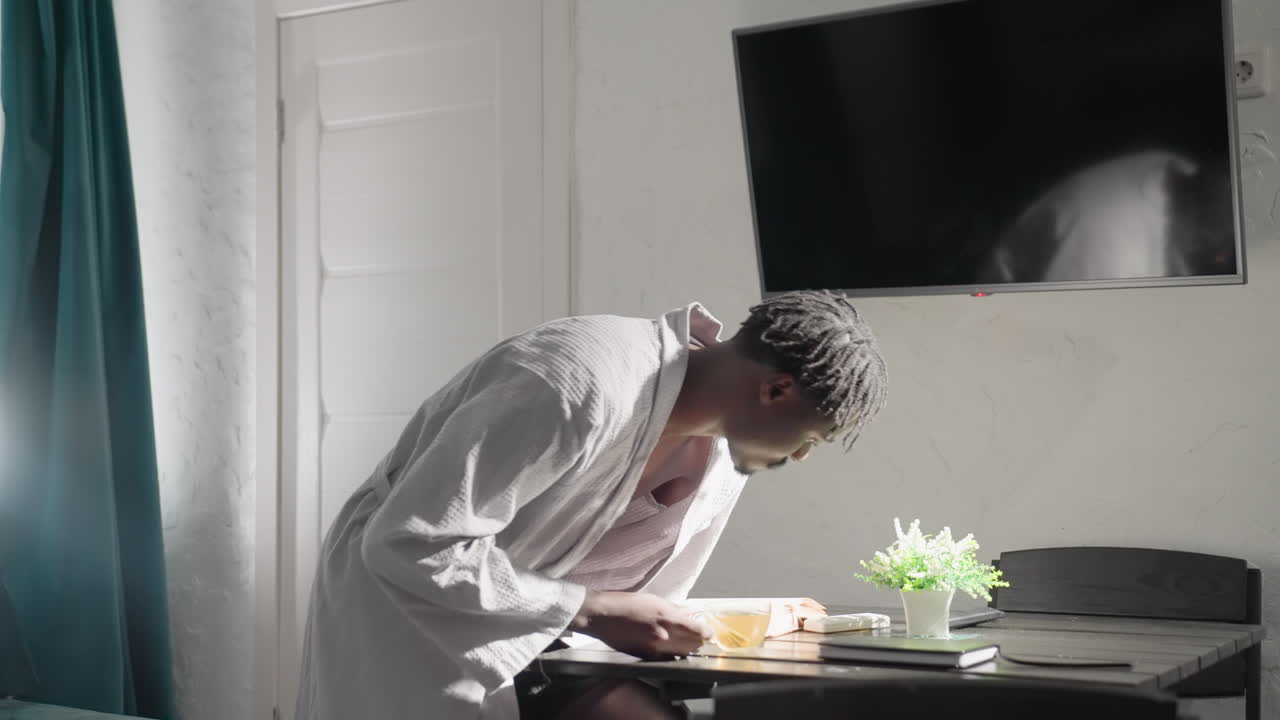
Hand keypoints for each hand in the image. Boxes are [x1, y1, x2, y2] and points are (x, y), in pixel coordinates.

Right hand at [571, 590, 710, 658]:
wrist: (601, 616)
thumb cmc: (625, 603)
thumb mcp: (653, 599)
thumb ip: (673, 608)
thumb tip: (688, 613)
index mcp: (665, 616)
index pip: (696, 629)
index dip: (706, 632)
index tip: (709, 632)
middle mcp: (663, 634)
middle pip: (692, 644)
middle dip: (698, 641)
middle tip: (701, 638)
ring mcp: (654, 647)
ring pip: (681, 653)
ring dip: (687, 649)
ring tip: (689, 644)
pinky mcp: (645, 656)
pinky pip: (666, 658)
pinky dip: (672, 654)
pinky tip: (671, 649)